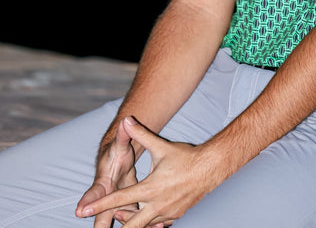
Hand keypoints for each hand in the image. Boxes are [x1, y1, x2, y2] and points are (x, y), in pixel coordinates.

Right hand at [76, 118, 139, 227]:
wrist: (119, 161)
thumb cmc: (117, 153)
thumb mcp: (120, 145)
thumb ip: (123, 135)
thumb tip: (125, 120)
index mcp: (103, 183)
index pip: (93, 193)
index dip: (87, 201)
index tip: (79, 210)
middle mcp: (107, 198)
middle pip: (101, 217)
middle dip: (100, 227)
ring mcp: (116, 206)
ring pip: (119, 220)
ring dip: (127, 226)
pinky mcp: (128, 208)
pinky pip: (133, 219)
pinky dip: (141, 224)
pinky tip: (157, 227)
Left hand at [78, 117, 221, 227]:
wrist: (210, 168)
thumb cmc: (185, 157)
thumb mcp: (161, 146)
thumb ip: (141, 134)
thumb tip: (127, 120)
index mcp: (150, 188)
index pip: (119, 199)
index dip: (100, 205)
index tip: (84, 211)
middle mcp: (156, 204)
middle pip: (130, 224)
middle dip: (116, 224)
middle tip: (103, 225)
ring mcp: (166, 213)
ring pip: (143, 225)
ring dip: (131, 222)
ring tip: (121, 215)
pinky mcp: (175, 216)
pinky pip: (158, 225)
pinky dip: (149, 223)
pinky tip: (146, 219)